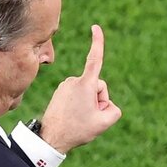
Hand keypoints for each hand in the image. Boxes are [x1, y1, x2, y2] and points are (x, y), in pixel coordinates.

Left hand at [39, 24, 121, 152]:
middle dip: (99, 101)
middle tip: (89, 117)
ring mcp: (65, 86)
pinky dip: (80, 105)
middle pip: (98, 87)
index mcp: (84, 84)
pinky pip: (78, 96)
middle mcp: (73, 81)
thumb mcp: (105, 122)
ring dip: (89, 104)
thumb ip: (114, 110)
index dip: (98, 43)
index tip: (96, 27)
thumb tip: (107, 104)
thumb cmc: (78, 130)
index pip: (94, 60)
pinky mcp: (60, 92)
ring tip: (79, 119)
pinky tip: (73, 117)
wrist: (51, 138)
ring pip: (88, 92)